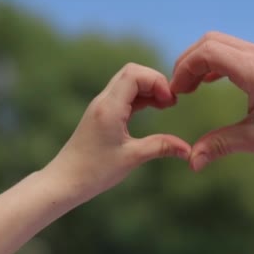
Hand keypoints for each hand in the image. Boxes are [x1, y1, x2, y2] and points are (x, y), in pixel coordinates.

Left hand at [49, 63, 190, 197]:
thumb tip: (188, 150)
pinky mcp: (102, 114)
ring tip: (166, 106)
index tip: (170, 102)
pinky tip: (153, 109)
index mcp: (110, 108)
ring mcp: (101, 106)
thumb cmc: (94, 171)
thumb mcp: (132, 158)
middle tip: (171, 103)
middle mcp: (103, 101)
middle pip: (132, 72)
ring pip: (128, 83)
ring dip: (149, 89)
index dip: (157, 81)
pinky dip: (140, 98)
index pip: (134, 73)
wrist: (65, 181)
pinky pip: (124, 95)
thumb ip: (161, 147)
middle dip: (155, 82)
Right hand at [170, 32, 253, 170]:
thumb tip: (191, 162)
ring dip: (203, 61)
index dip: (184, 68)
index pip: (207, 51)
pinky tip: (212, 82)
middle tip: (178, 90)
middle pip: (211, 41)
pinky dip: (218, 62)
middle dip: (188, 62)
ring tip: (191, 87)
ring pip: (224, 43)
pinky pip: (238, 52)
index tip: (176, 93)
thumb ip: (219, 145)